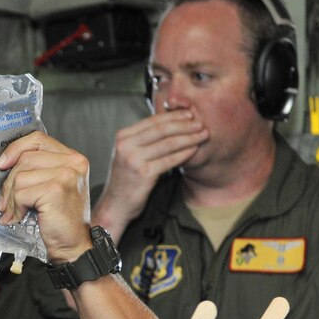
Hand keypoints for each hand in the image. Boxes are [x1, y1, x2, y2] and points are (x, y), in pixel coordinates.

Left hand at [0, 132, 93, 263]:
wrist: (73, 246)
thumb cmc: (61, 220)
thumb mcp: (51, 187)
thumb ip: (36, 171)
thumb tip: (4, 166)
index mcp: (72, 158)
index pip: (37, 139)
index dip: (16, 149)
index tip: (2, 164)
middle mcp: (73, 162)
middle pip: (25, 158)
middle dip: (9, 182)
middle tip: (5, 202)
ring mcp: (66, 174)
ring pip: (21, 176)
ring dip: (12, 198)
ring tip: (14, 212)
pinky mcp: (56, 189)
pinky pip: (22, 193)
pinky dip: (16, 208)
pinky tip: (20, 217)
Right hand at [93, 111, 207, 240]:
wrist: (116, 204)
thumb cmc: (126, 179)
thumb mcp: (128, 154)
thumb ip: (142, 139)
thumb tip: (168, 122)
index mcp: (123, 137)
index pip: (152, 121)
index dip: (173, 116)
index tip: (190, 114)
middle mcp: (126, 146)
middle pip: (161, 130)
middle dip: (184, 125)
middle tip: (200, 123)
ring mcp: (133, 160)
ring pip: (167, 144)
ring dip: (188, 138)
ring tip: (202, 135)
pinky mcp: (143, 174)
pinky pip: (169, 160)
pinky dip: (184, 154)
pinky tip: (194, 150)